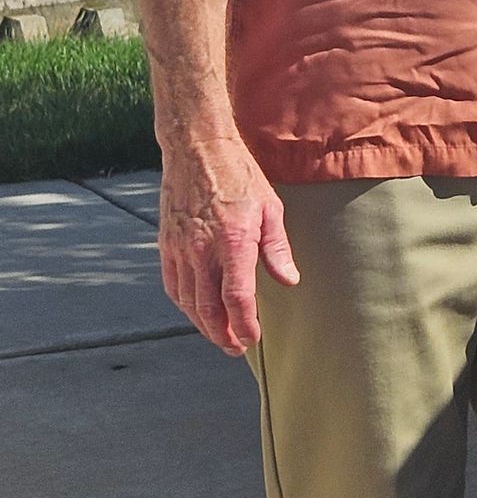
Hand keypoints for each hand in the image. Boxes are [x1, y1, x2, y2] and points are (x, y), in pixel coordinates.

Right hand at [158, 137, 298, 355]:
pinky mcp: (166, 244)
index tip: (253, 338)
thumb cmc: (239, 175)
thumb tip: (289, 281)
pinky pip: (172, 285)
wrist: (197, 149)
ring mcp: (180, 248)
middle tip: (236, 348)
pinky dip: (184, 304)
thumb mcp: (270, 207)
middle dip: (223, 334)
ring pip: (187, 301)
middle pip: (208, 308)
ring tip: (219, 336)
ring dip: (202, 324)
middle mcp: (201, 249)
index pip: (236, 297)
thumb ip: (277, 248)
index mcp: (232, 240)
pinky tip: (196, 311)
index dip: (245, 324)